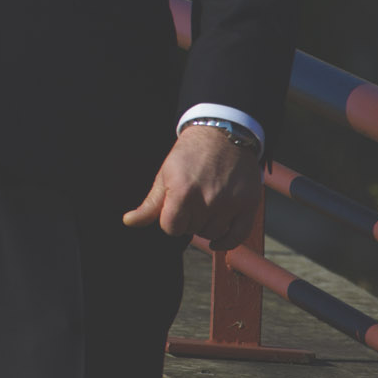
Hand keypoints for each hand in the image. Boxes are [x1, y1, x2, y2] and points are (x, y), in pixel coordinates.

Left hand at [123, 123, 262, 249]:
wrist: (221, 135)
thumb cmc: (188, 156)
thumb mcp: (164, 175)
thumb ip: (150, 204)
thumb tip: (128, 222)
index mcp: (183, 192)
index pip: (171, 228)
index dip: (170, 221)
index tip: (173, 210)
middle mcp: (208, 199)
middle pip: (192, 230)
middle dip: (189, 220)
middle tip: (192, 201)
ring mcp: (230, 203)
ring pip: (213, 233)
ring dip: (206, 226)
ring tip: (205, 206)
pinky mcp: (249, 204)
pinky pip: (238, 236)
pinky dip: (227, 242)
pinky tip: (217, 241)